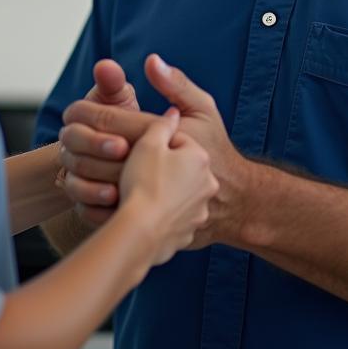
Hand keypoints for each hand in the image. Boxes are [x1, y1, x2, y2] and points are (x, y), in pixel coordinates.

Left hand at [63, 54, 249, 246]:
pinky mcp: (148, 224)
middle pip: (97, 153)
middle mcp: (156, 167)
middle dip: (76, 141)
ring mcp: (152, 199)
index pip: (110, 119)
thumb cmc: (216, 148)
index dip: (85, 111)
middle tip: (66, 135)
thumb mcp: (203, 110)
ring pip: (96, 186)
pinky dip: (89, 203)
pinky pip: (104, 215)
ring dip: (79, 173)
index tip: (72, 110)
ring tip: (73, 162)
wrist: (235, 200)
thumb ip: (176, 85)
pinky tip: (88, 189)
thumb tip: (151, 61)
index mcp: (163, 136)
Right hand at [117, 108, 217, 266]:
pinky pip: (175, 217)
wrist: (142, 234)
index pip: (178, 141)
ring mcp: (200, 210)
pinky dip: (163, 214)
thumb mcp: (148, 144)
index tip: (141, 155)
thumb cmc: (144, 184)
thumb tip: (172, 114)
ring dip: (164, 192)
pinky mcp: (189, 233)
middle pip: (180, 167)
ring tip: (142, 195)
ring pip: (178, 193)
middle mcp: (207, 183)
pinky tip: (147, 214)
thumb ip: (162, 124)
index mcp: (199, 157)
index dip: (155, 146)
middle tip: (140, 174)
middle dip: (162, 169)